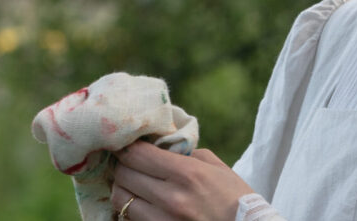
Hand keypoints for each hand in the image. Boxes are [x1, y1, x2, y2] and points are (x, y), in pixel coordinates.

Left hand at [110, 141, 255, 220]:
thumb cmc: (235, 198)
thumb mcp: (216, 167)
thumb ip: (187, 153)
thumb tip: (160, 145)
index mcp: (187, 174)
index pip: (138, 154)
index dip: (126, 146)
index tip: (126, 143)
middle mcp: (172, 198)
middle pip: (123, 175)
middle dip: (122, 165)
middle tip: (127, 161)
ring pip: (121, 199)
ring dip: (123, 187)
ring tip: (133, 183)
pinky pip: (131, 217)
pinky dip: (132, 207)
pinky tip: (141, 202)